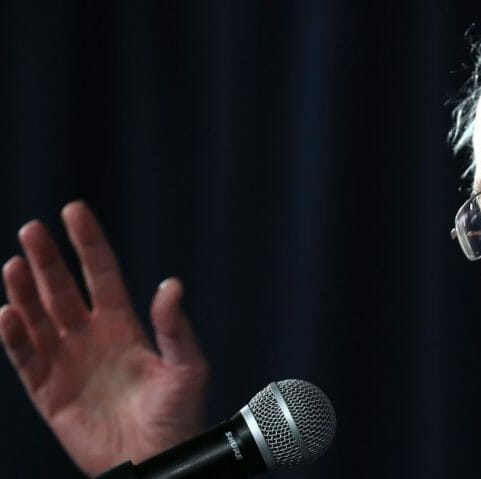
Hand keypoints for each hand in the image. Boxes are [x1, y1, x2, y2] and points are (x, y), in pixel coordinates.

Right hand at [0, 201, 208, 475]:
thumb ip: (175, 327)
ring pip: (38, 319)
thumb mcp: (188, 368)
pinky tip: (7, 313)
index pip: (102, 275)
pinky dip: (14, 337)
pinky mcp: (50, 393)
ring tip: (14, 263)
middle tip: (33, 230)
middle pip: (63, 291)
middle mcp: (92, 340)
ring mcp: (68, 364)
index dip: (88, 244)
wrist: (159, 461)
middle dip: (47, 260)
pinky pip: (26, 360)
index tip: (75, 211)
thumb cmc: (180, 417)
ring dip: (25, 292)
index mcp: (125, 328)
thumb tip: (171, 284)